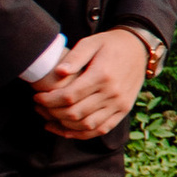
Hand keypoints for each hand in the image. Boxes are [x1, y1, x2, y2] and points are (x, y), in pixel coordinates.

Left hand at [31, 27, 149, 138]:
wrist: (139, 49)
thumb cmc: (110, 44)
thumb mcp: (91, 42)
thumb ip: (74, 57)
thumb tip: (58, 72)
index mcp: (102, 75)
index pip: (69, 96)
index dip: (49, 100)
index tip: (37, 97)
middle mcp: (113, 92)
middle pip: (75, 113)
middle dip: (52, 113)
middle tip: (39, 107)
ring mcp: (120, 104)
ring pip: (86, 125)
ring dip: (64, 126)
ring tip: (49, 118)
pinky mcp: (123, 110)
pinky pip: (100, 129)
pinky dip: (81, 134)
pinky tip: (66, 130)